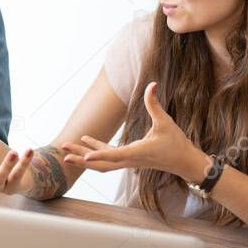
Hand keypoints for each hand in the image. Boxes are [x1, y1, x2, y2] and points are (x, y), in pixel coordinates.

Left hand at [61, 82, 205, 181]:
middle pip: (101, 164)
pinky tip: (84, 141)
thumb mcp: (166, 122)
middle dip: (81, 159)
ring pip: (101, 163)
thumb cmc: (176, 143)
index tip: (85, 156)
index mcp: (138, 152)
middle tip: (63, 151)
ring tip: (65, 151)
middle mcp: (129, 160)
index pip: (115, 155)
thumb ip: (155, 104)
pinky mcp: (128, 158)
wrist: (184, 162)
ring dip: (83, 158)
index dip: (100, 154)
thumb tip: (152, 84)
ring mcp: (127, 161)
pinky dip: (94, 151)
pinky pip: (107, 157)